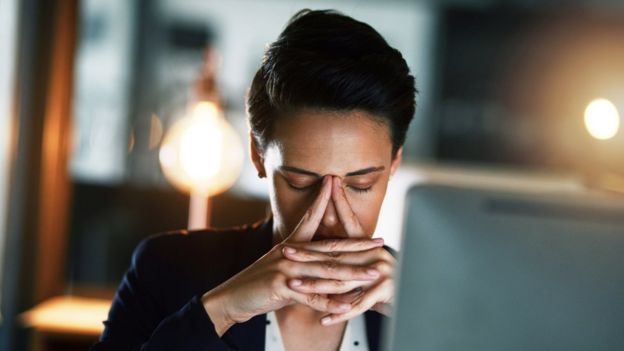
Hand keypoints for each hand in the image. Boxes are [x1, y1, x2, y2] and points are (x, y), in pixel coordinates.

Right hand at [201, 176, 384, 335]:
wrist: (232, 297)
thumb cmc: (257, 283)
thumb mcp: (281, 267)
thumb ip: (302, 263)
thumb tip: (321, 264)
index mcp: (291, 244)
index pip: (312, 219)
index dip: (326, 203)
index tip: (338, 188)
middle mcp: (290, 252)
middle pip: (330, 248)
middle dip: (358, 246)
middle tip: (380, 242)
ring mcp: (286, 268)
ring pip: (327, 271)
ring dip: (353, 274)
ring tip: (373, 274)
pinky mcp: (282, 286)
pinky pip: (312, 297)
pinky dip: (331, 303)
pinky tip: (348, 305)